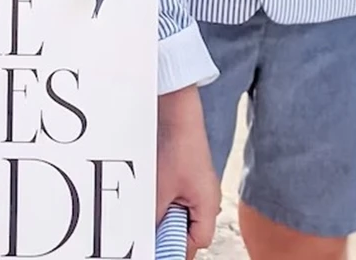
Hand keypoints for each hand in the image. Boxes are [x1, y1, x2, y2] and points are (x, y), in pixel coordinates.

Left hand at [155, 87, 219, 256]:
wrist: (176, 110)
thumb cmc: (177, 144)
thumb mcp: (160, 188)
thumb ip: (155, 217)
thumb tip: (146, 238)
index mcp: (208, 204)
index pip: (198, 241)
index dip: (177, 248)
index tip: (158, 250)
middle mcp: (206, 196)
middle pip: (189, 228)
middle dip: (169, 229)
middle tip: (149, 229)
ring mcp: (196, 184)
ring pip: (180, 211)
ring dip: (164, 212)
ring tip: (150, 204)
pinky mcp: (186, 172)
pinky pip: (176, 194)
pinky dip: (163, 197)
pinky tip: (150, 191)